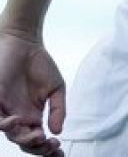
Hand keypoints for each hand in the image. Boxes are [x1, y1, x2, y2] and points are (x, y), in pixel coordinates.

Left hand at [0, 31, 65, 156]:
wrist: (25, 44)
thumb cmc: (40, 64)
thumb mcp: (57, 89)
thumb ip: (58, 110)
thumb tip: (58, 131)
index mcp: (32, 117)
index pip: (37, 140)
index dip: (46, 149)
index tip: (58, 149)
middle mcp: (18, 117)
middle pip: (24, 142)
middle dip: (37, 147)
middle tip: (50, 144)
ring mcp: (6, 110)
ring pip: (10, 134)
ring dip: (23, 140)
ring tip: (38, 136)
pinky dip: (4, 124)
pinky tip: (16, 121)